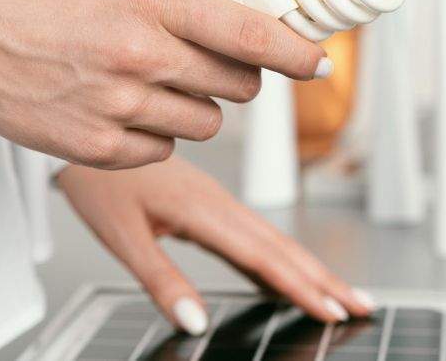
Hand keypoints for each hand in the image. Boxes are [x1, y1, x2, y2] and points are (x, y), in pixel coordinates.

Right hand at [0, 0, 327, 168]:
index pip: (254, 35)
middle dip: (238, 74)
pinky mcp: (101, 148)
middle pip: (242, 86)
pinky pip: (167, 149)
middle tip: (205, 58)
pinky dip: (157, 131)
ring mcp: (121, 107)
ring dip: (194, 104)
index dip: (299, 52)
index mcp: (153, 0)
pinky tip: (121, 104)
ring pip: (209, 124)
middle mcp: (140, 55)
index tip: (318, 61)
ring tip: (148, 79)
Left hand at [57, 156, 374, 334]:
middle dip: (323, 278)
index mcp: (202, 210)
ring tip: (339, 292)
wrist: (86, 123)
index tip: (332, 311)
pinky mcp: (208, 201)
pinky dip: (281, 255)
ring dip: (309, 266)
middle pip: (281, 246)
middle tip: (359, 305)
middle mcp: (218, 202)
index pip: (262, 256)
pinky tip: (288, 271)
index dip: (300, 287)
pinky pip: (255, 232)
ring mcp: (216, 199)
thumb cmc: (99, 182)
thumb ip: (160, 279)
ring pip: (272, 238)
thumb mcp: (121, 235)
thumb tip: (194, 322)